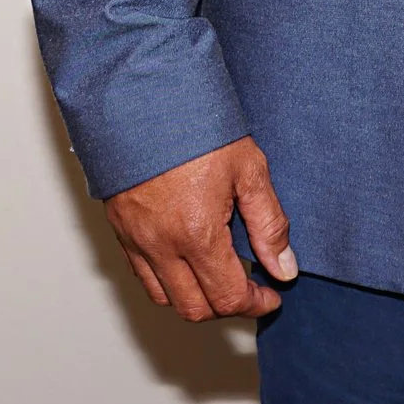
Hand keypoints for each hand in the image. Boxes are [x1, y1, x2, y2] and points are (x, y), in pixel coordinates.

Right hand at [103, 136, 297, 320]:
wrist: (143, 95)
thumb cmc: (195, 125)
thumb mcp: (248, 168)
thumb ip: (269, 224)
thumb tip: (284, 268)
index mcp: (197, 234)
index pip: (228, 297)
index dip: (256, 304)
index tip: (271, 295)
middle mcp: (161, 245)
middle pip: (195, 308)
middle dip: (227, 306)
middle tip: (249, 287)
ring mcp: (135, 240)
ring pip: (165, 298)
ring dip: (196, 298)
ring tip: (219, 275)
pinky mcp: (120, 229)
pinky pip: (142, 275)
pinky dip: (167, 282)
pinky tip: (187, 260)